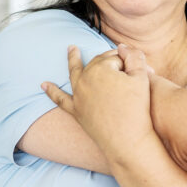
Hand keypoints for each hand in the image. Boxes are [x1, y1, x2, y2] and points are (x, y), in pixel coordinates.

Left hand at [41, 44, 158, 166]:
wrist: (127, 140)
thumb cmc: (137, 108)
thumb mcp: (142, 78)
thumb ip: (134, 57)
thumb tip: (122, 46)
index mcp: (101, 68)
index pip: (116, 57)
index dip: (129, 64)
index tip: (140, 72)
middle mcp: (85, 79)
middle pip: (97, 63)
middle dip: (109, 62)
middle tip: (124, 65)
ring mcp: (77, 95)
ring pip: (74, 73)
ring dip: (72, 60)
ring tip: (71, 49)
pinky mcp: (75, 111)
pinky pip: (60, 99)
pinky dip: (52, 92)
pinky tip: (44, 85)